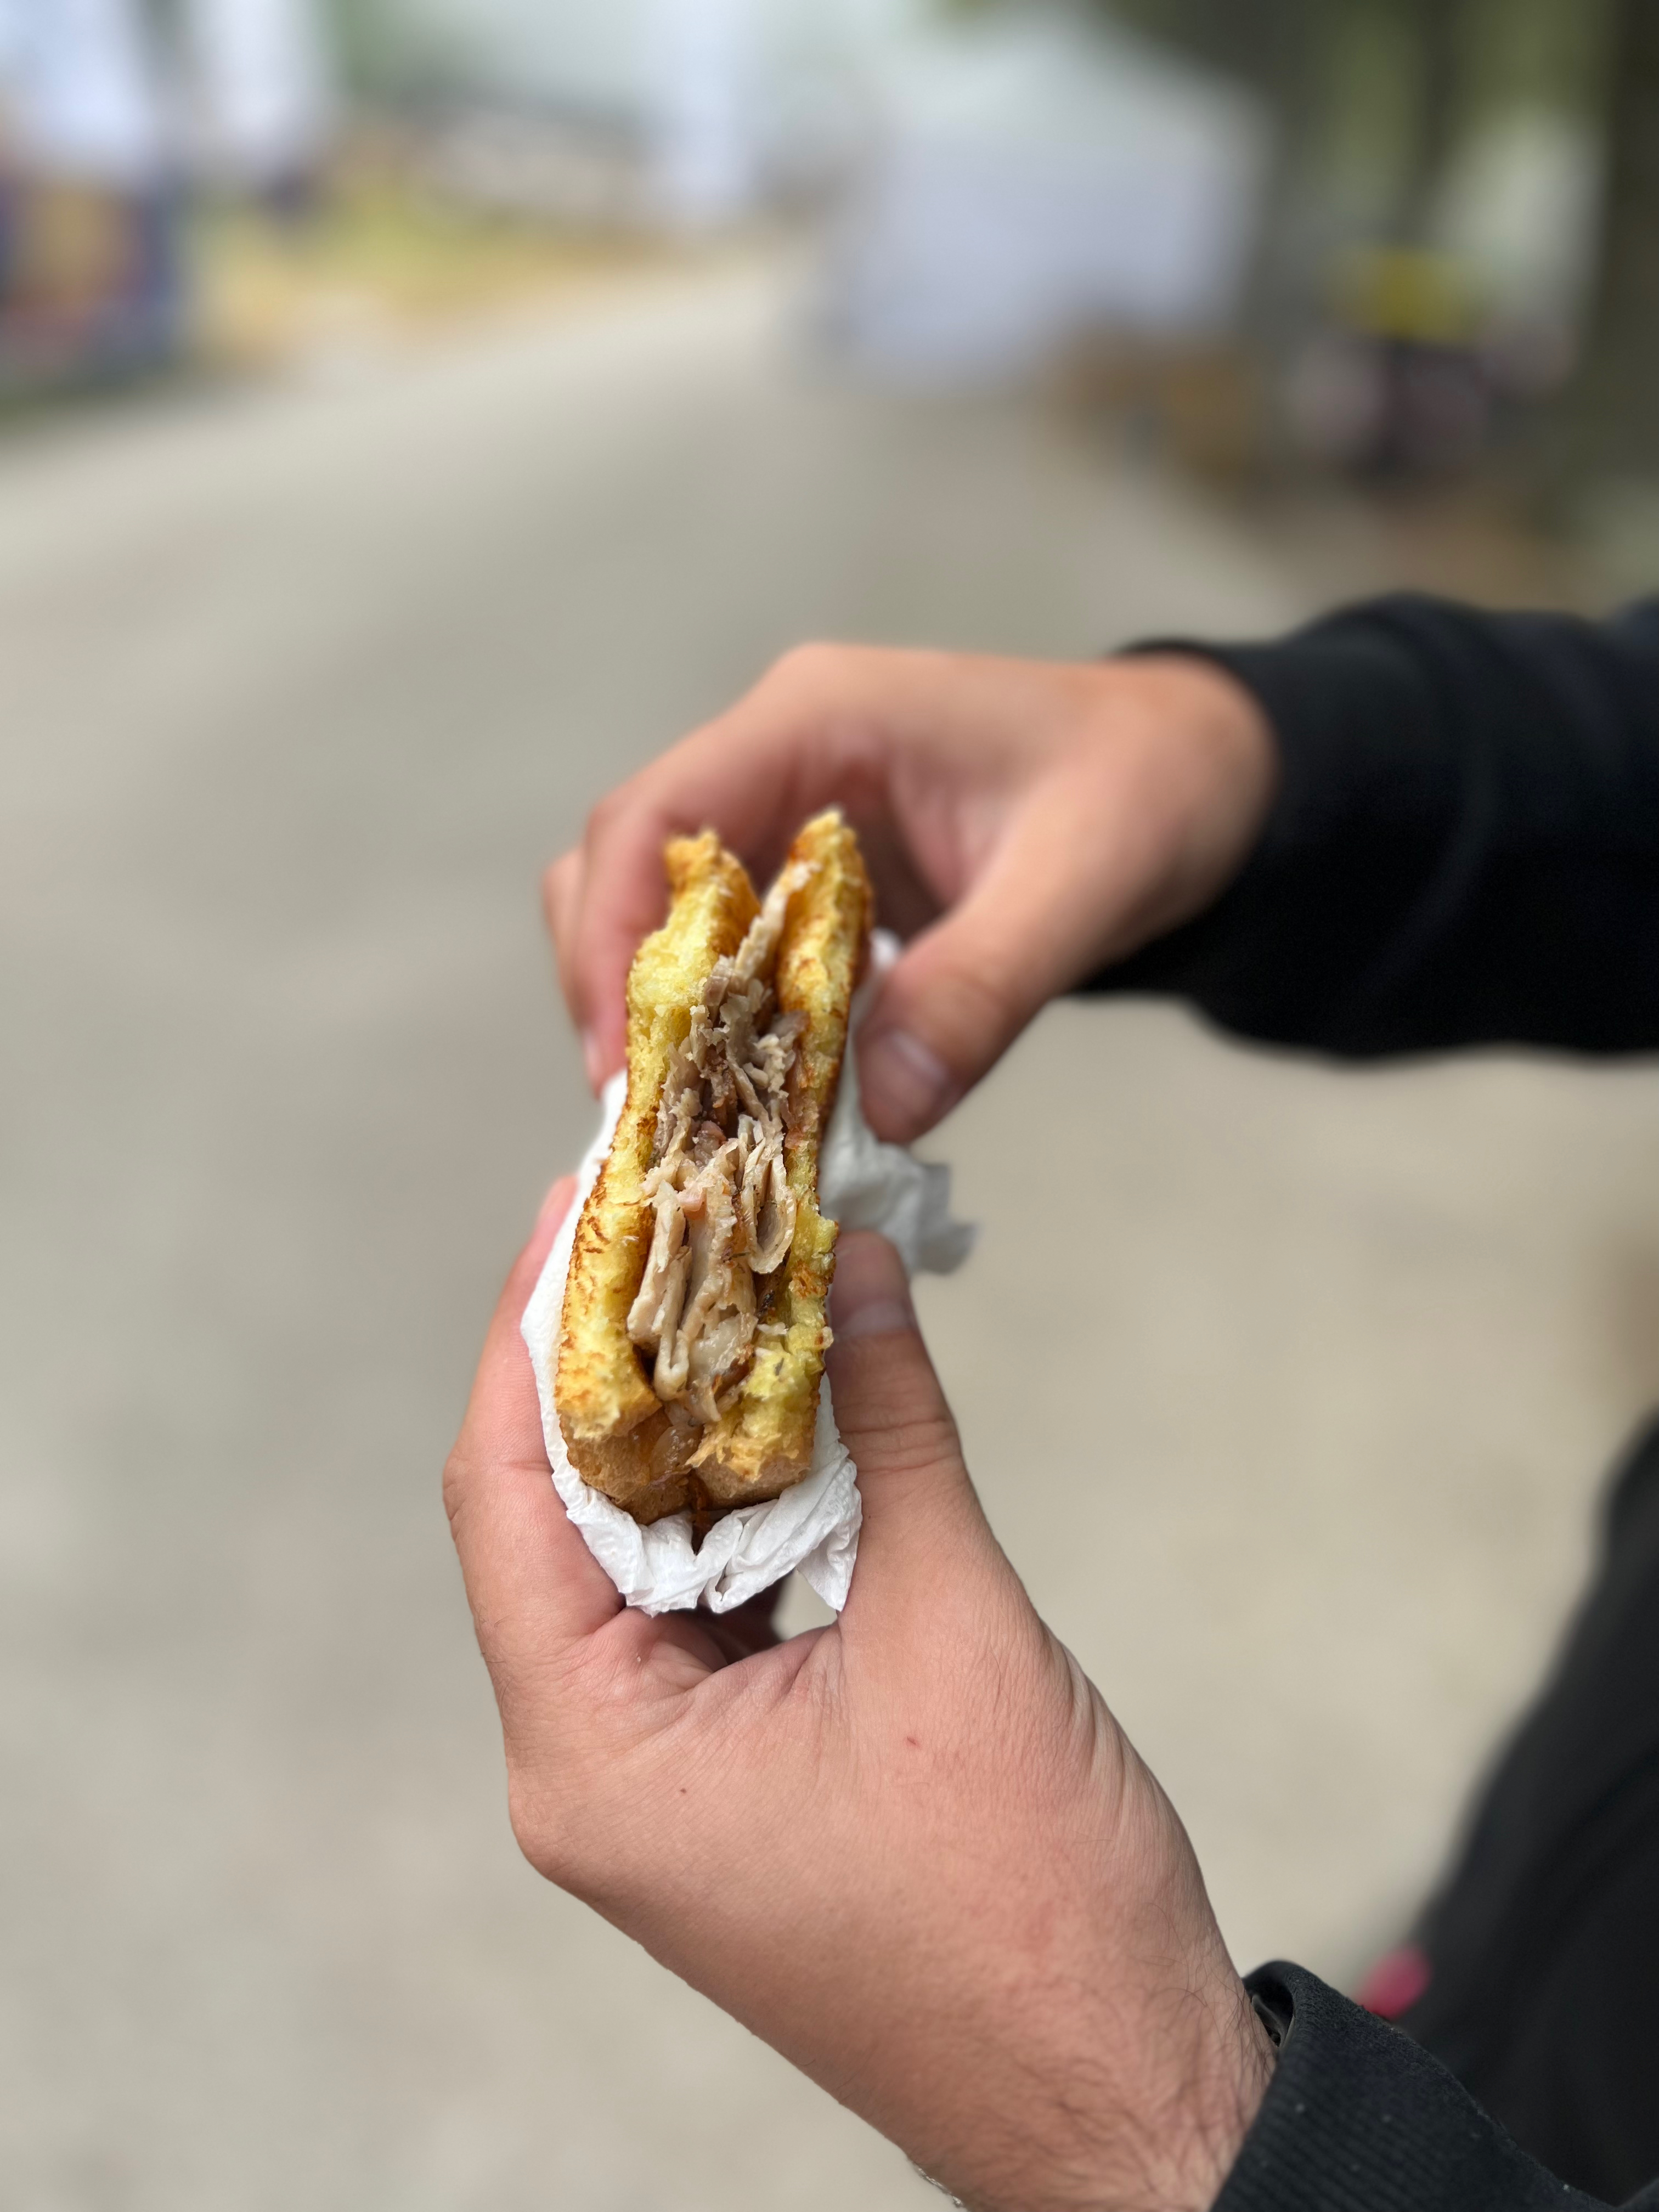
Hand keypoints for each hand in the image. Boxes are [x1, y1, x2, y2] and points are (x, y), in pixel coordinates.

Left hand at [445, 1191, 1274, 2211]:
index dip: (534, 1327)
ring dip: (689, 1421)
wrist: (1115, 2087)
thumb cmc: (1030, 1903)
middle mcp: (594, 1769)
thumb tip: (850, 1262)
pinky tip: (792, 1399)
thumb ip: (891, 1429)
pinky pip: (705, 1603)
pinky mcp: (730, 1775)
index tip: (578, 1197)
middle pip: (559, 1512)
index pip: (508, 1492)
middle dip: (615, 1355)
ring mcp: (661, 1779)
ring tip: (729, 1269)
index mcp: (595, 1756)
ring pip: (637, 1552)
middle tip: (663, 1202)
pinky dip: (745, 1500)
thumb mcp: (954, 1624)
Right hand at [546, 647, 1273, 1140]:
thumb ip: (982, 989)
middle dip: (624, 992)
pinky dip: (735, 1031)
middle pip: (626, 870)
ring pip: (665, 918)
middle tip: (657, 1116)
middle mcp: (781, 759)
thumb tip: (884, 1111)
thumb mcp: (1082, 885)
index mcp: (818, 719)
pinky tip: (766, 1104)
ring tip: (704, 1123)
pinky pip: (737, 957)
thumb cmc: (1147, 791)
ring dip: (672, 1020)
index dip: (611, 938)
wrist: (1197, 777)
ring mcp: (792, 818)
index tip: (623, 1060)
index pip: (654, 818)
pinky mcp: (817, 881)